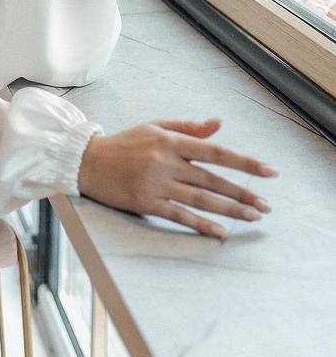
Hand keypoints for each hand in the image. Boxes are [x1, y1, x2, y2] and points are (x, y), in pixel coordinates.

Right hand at [76, 117, 277, 239]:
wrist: (88, 161)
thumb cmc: (125, 143)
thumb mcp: (156, 127)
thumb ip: (189, 128)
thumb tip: (219, 124)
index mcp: (171, 141)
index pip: (216, 152)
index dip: (245, 163)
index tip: (269, 171)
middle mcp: (166, 162)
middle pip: (213, 180)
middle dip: (243, 193)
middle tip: (266, 205)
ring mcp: (156, 184)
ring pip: (201, 200)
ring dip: (230, 210)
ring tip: (253, 217)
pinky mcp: (146, 203)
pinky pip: (180, 216)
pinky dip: (202, 224)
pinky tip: (221, 232)